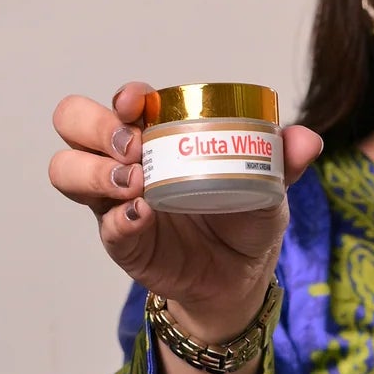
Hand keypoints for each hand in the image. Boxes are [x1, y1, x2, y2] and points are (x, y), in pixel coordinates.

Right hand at [50, 81, 323, 339]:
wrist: (240, 277)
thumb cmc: (245, 219)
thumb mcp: (269, 187)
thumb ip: (285, 161)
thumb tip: (307, 140)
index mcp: (158, 134)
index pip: (120, 102)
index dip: (123, 96)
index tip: (140, 102)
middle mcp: (125, 160)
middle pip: (74, 123)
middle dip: (94, 127)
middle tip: (132, 146)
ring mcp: (115, 201)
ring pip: (66, 170)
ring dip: (93, 170)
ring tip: (133, 183)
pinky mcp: (121, 241)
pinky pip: (103, 224)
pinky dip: (120, 218)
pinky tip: (145, 216)